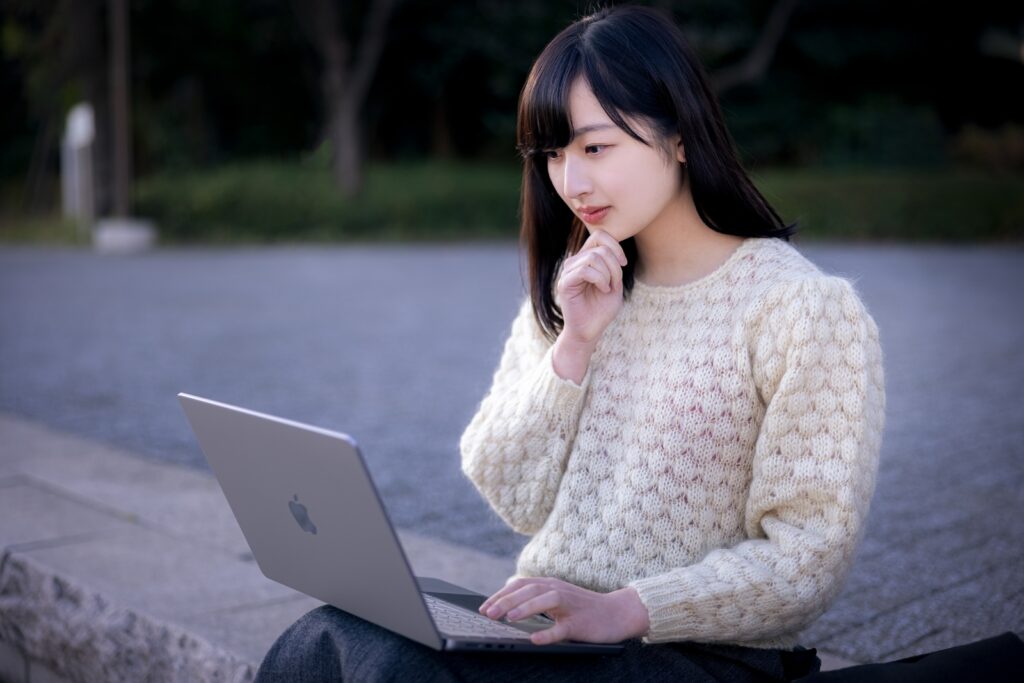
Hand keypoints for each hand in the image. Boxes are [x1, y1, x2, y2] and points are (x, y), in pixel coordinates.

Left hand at [479, 576, 649, 644]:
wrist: (617, 613)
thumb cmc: (583, 608)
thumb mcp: (557, 598)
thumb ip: (536, 598)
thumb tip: (507, 604)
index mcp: (551, 585)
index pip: (521, 584)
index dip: (501, 594)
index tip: (484, 607)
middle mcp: (559, 590)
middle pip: (529, 590)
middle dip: (506, 601)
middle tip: (488, 614)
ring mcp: (571, 606)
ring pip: (545, 601)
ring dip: (525, 609)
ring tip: (508, 619)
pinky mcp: (581, 623)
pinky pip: (563, 628)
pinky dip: (548, 633)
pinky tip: (535, 639)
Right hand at [556, 229, 626, 347]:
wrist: (590, 330)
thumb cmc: (602, 309)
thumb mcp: (614, 283)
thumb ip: (614, 264)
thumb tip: (613, 249)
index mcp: (585, 259)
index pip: (599, 235)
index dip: (615, 246)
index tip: (624, 263)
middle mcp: (574, 262)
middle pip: (599, 247)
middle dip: (615, 265)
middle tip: (615, 283)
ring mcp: (568, 272)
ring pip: (593, 257)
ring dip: (608, 273)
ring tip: (607, 288)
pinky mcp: (564, 284)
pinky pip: (585, 270)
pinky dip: (600, 279)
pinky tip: (602, 290)